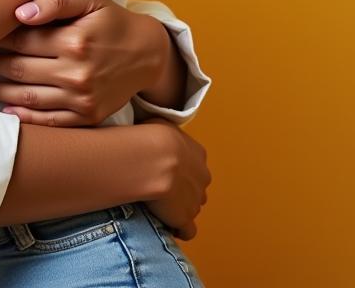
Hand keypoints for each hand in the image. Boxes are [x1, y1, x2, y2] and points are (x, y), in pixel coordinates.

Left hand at [0, 0, 167, 125]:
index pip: (23, 40)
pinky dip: (24, 118)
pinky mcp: (88, 117)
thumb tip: (20, 12)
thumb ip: (55, 1)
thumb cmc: (112, 21)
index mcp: (73, 40)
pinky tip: (4, 110)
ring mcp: (82, 98)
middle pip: (20, 69)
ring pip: (28, 97)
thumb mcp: (89, 0)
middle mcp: (76, 72)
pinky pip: (49, 121)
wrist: (148, 54)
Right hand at [142, 119, 210, 239]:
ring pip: (190, 207)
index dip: (179, 168)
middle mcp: (203, 179)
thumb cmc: (152, 137)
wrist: (152, 159)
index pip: (194, 165)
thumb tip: (162, 137)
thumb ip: (169, 135)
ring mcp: (196, 201)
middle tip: (158, 185)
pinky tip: (165, 223)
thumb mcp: (162, 124)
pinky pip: (188, 230)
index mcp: (199, 155)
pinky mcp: (185, 219)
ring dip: (177, 207)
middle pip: (195, 187)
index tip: (163, 168)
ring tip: (156, 204)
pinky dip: (178, 229)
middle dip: (181, 189)